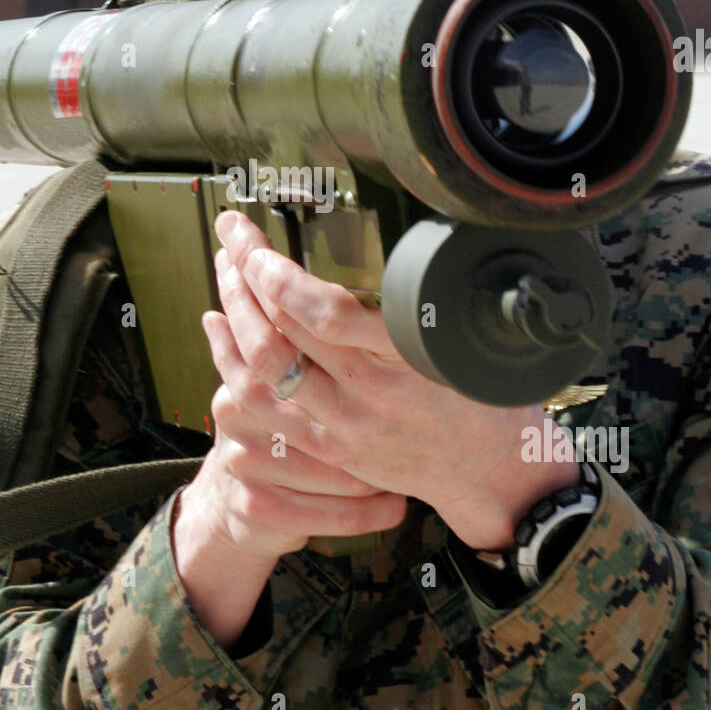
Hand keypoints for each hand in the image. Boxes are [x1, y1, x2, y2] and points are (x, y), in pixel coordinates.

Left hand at [207, 210, 578, 551]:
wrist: (490, 472)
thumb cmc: (483, 394)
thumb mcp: (462, 343)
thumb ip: (414, 309)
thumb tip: (379, 249)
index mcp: (407, 363)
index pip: (327, 316)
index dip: (280, 277)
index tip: (259, 243)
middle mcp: (369, 397)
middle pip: (280, 339)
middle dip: (244, 280)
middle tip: (231, 237)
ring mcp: (343, 428)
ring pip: (262, 374)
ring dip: (234, 317)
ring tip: (225, 273)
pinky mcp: (329, 448)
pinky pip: (262, 409)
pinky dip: (233, 363)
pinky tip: (220, 329)